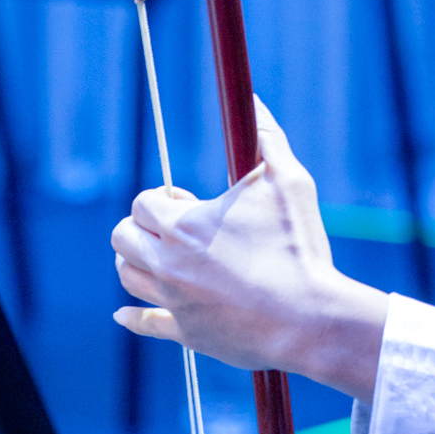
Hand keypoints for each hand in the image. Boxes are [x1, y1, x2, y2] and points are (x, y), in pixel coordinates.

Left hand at [110, 99, 388, 399]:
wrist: (311, 320)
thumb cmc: (299, 249)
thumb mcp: (288, 183)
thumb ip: (266, 139)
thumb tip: (253, 101)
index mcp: (184, 225)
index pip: (143, 202)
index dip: (161, 196)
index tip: (185, 199)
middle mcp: (168, 263)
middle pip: (123, 238)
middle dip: (141, 226)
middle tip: (174, 227)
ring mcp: (175, 301)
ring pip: (128, 277)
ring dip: (136, 262)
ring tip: (163, 258)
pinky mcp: (187, 333)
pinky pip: (145, 324)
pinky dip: (132, 318)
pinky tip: (123, 314)